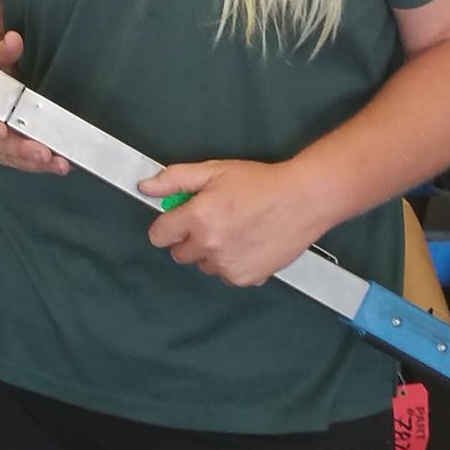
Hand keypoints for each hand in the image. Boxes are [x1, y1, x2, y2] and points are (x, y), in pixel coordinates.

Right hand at [0, 30, 68, 175]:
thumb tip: (14, 40)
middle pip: (0, 146)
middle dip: (21, 150)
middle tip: (42, 153)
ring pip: (13, 158)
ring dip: (35, 163)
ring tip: (59, 164)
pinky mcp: (7, 151)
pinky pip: (22, 161)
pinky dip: (40, 165)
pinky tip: (59, 164)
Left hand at [138, 159, 318, 286]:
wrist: (303, 200)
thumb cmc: (261, 183)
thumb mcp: (215, 170)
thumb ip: (175, 179)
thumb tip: (145, 187)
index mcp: (197, 219)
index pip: (158, 235)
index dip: (168, 224)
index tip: (180, 218)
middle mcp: (208, 246)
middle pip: (179, 254)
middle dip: (189, 238)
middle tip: (213, 220)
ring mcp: (227, 266)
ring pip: (203, 265)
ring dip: (211, 252)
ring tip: (235, 230)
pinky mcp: (245, 278)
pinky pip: (225, 275)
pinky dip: (232, 263)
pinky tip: (248, 243)